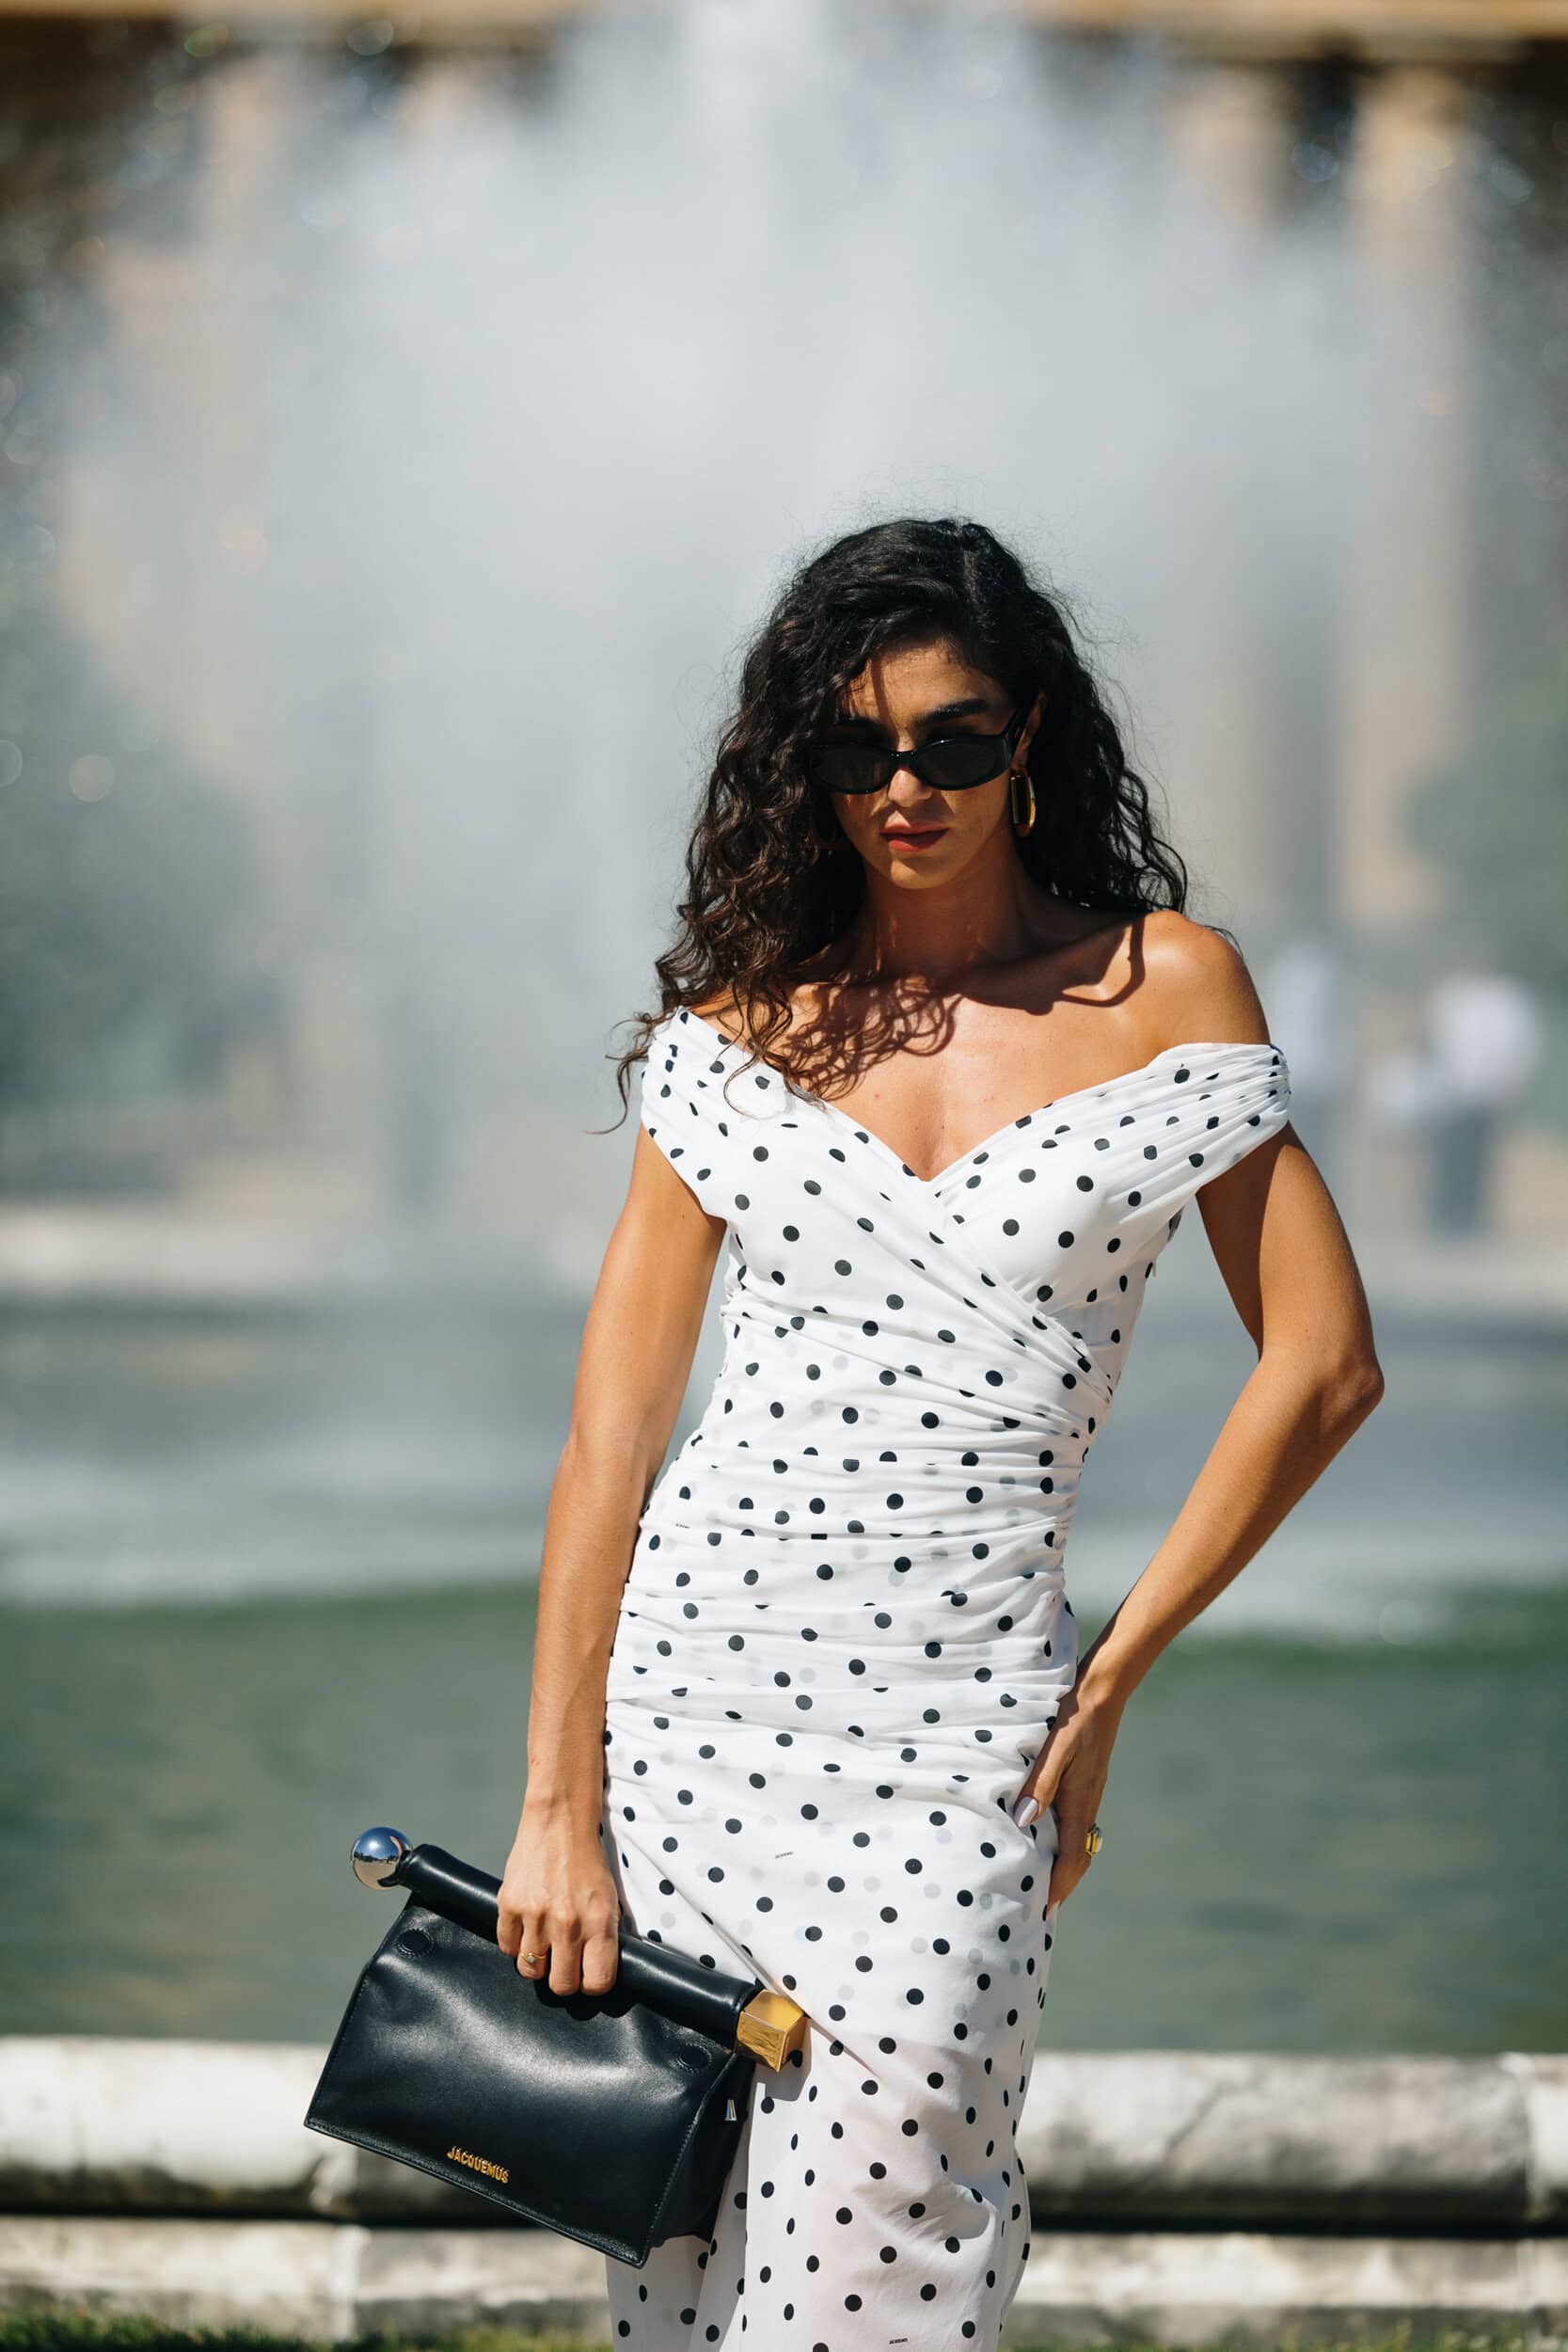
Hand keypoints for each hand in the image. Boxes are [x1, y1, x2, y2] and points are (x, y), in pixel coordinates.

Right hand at [497, 1802, 621, 1996]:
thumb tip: (597, 1973)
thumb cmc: (587, 1862)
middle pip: (561, 1986)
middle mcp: (567, 1924)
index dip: (592, 1984)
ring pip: (530, 1971)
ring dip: (537, 1962)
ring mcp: (535, 1916)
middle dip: (563, 1978)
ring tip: (544, 1943)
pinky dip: (515, 1944)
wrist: (559, 1823)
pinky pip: (507, 1948)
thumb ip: (604, 1937)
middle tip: (564, 1963)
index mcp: (598, 1922)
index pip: (597, 1982)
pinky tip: (526, 1928)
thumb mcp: (610, 1899)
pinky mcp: (509, 1905)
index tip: (588, 1976)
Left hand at [1012, 1683, 1121, 1908]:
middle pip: (1077, 1857)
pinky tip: (1046, 1836)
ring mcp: (1088, 1794)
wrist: (1101, 1693)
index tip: (1043, 1911)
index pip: (1072, 1859)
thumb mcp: (1054, 1750)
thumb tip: (1024, 1821)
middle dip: (1060, 1883)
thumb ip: (1040, 1785)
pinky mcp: (1086, 1782)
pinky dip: (1062, 1841)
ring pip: (1077, 1840)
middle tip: (1038, 1907)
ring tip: (1040, 1880)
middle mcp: (1087, 1804)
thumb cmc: (1074, 1719)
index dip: (1058, 1886)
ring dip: (1061, 1863)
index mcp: (1079, 1802)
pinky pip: (1075, 1822)